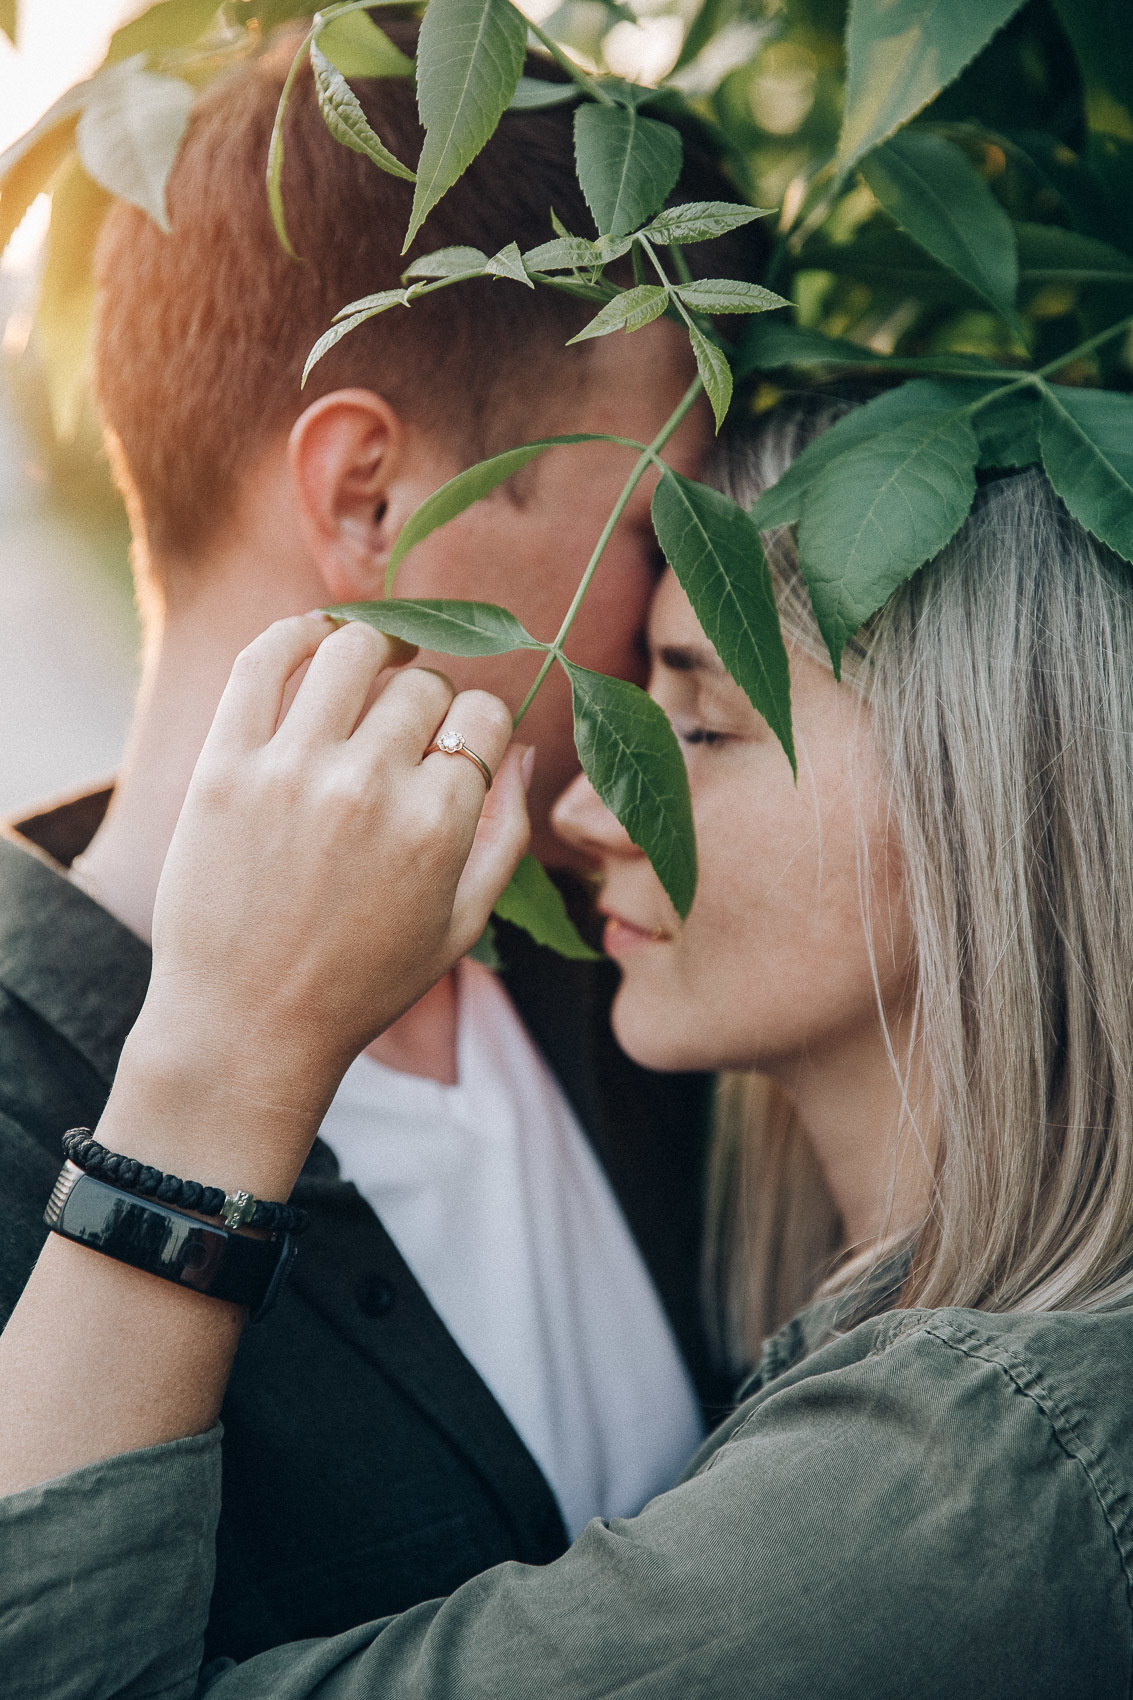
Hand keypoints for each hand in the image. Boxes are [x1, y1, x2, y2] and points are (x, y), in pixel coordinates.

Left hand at [112, 613, 528, 1194]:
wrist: (248, 1026)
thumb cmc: (363, 984)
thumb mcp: (463, 923)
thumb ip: (507, 830)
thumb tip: (524, 747)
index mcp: (437, 825)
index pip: (484, 717)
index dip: (480, 725)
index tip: (459, 745)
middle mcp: (369, 786)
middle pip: (422, 685)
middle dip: (426, 700)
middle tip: (405, 732)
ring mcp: (291, 770)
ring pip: (351, 649)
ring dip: (372, 652)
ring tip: (366, 673)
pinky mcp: (225, 766)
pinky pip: (262, 660)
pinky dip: (293, 634)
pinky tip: (311, 639)